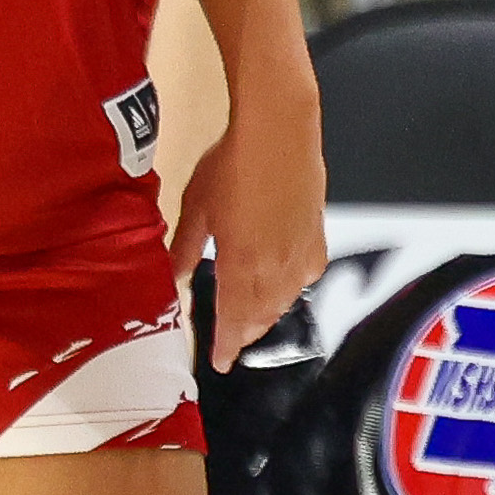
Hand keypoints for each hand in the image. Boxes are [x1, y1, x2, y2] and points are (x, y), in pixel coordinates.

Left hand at [170, 64, 325, 367]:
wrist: (280, 132)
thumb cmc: (231, 164)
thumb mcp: (196, 206)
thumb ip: (186, 247)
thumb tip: (176, 276)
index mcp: (242, 264)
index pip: (234, 320)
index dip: (227, 345)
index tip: (220, 363)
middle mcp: (276, 268)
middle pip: (263, 315)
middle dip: (247, 333)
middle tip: (233, 342)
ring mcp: (301, 253)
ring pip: (287, 299)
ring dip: (269, 314)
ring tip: (256, 320)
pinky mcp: (318, 235)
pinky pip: (307, 276)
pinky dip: (293, 289)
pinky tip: (287, 283)